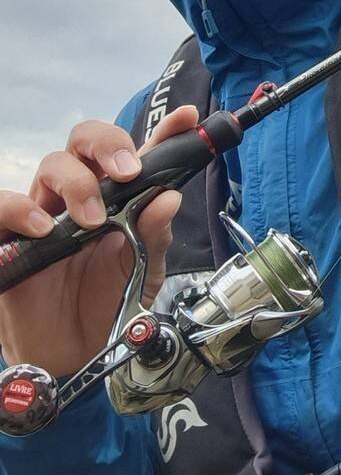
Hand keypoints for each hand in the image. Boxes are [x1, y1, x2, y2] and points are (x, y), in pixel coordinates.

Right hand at [0, 108, 191, 377]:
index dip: (163, 131)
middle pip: (85, 140)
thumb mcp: (143, 271)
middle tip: (128, 172)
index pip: (136, 153)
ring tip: (91, 219)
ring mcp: (44, 214)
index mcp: (118, 197)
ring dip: (74, 181)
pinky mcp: (10, 241)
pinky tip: (41, 228)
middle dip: (108, 144)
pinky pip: (1, 208)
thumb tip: (169, 198)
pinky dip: (18, 209)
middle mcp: (80, 196)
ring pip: (51, 165)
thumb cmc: (109, 303)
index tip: (187, 119)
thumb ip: (155, 235)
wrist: (76, 355)